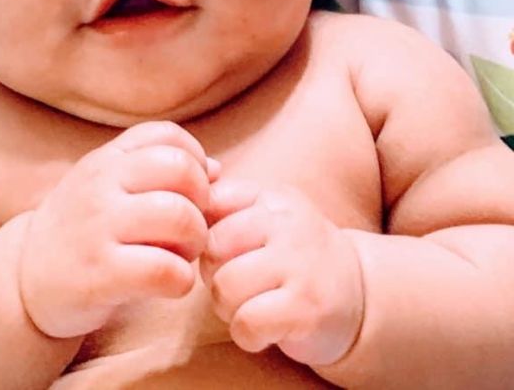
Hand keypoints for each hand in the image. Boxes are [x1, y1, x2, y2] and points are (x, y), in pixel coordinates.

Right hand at [18, 121, 217, 337]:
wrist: (24, 280)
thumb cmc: (83, 229)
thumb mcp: (110, 186)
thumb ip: (158, 171)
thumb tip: (216, 169)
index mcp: (107, 159)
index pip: (167, 135)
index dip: (194, 160)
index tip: (189, 191)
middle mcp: (100, 184)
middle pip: (181, 170)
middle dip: (202, 202)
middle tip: (191, 228)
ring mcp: (98, 228)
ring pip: (180, 216)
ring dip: (195, 241)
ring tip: (182, 256)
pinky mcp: (99, 275)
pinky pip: (165, 269)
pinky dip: (181, 280)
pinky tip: (169, 283)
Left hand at [200, 180, 363, 365]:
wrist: (356, 294)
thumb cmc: (292, 257)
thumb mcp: (263, 219)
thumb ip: (222, 208)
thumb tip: (174, 203)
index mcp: (271, 196)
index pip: (210, 202)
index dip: (202, 235)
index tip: (220, 252)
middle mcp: (288, 221)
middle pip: (212, 247)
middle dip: (213, 274)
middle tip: (237, 285)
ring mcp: (300, 262)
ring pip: (225, 286)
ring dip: (228, 307)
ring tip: (251, 306)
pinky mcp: (307, 306)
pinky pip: (246, 322)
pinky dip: (247, 334)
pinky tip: (264, 330)